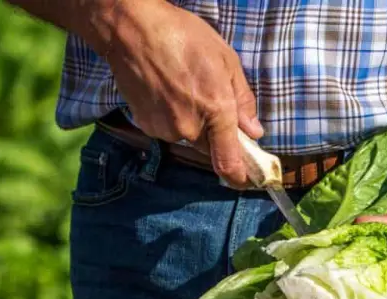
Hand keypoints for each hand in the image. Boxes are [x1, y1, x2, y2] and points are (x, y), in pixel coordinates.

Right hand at [90, 0, 262, 186]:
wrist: (132, 29)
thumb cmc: (183, 37)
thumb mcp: (227, 61)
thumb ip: (243, 100)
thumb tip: (254, 132)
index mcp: (217, 111)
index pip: (229, 162)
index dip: (240, 176)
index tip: (246, 181)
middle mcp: (189, 127)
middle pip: (210, 147)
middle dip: (216, 134)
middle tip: (211, 102)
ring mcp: (164, 128)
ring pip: (188, 137)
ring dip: (192, 122)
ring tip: (185, 88)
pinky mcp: (145, 125)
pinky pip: (168, 129)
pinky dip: (172, 117)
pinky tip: (168, 92)